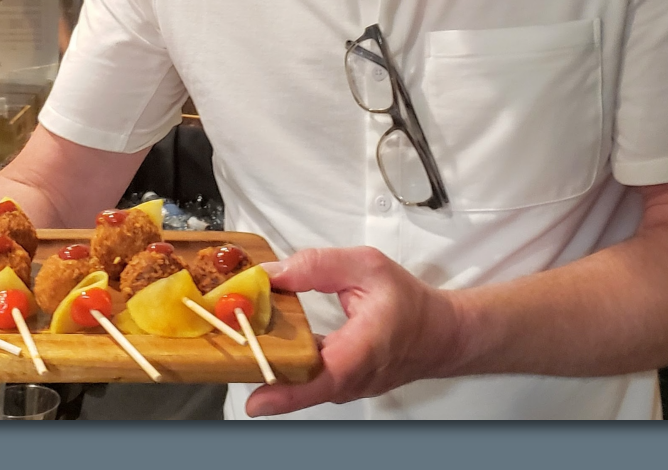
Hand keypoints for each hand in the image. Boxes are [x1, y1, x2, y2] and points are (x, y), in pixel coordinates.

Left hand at [244, 246, 466, 417]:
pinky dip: (283, 365)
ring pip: (300, 385)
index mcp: (362, 349)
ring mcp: (345, 388)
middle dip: (261, 371)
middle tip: (228, 354)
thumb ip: (317, 265)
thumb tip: (270, 273)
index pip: (322, 378)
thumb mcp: (366, 266)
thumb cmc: (408, 302)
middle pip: (299, 386)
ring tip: (238, 346)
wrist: (439, 334)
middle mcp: (352, 378)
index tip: (254, 402)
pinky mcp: (339, 387)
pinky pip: (306, 380)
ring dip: (269, 368)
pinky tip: (262, 345)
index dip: (286, 392)